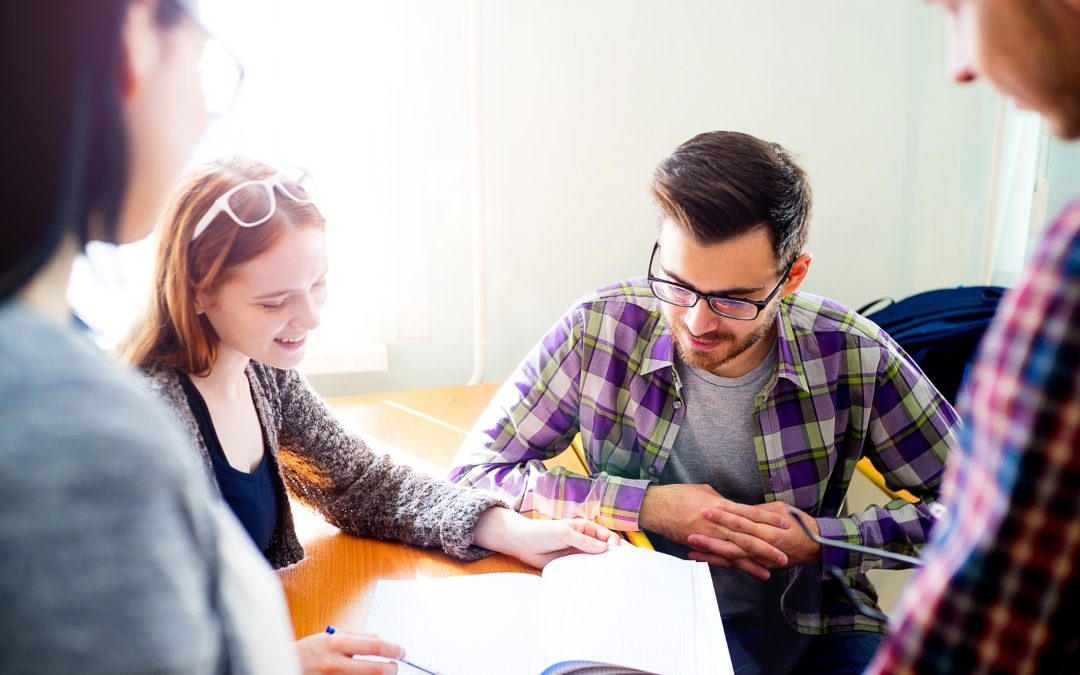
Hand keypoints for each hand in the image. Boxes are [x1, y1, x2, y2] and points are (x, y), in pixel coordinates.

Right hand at [296, 630, 402, 673]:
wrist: (286, 666)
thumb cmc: (309, 651)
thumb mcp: (330, 637)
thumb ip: (355, 637)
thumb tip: (381, 642)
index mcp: (334, 645)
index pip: (374, 646)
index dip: (392, 648)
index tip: (400, 650)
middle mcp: (334, 664)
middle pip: (375, 669)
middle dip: (391, 668)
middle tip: (395, 666)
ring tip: (381, 672)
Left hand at [473, 507, 620, 567]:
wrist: (523, 543)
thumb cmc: (543, 532)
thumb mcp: (565, 533)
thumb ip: (584, 541)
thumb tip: (606, 548)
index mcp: (587, 529)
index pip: (608, 538)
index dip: (615, 546)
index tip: (617, 556)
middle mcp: (586, 542)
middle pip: (606, 552)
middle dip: (614, 559)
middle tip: (622, 570)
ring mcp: (580, 555)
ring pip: (597, 563)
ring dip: (604, 570)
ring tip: (612, 580)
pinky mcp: (572, 566)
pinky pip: (585, 572)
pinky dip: (592, 576)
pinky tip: (596, 583)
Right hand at [640, 484, 789, 579]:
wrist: (656, 507)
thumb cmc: (678, 495)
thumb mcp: (704, 491)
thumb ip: (720, 500)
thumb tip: (731, 505)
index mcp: (721, 505)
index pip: (750, 512)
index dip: (769, 518)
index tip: (785, 523)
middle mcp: (718, 522)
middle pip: (748, 535)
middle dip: (768, 545)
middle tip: (785, 554)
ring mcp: (709, 535)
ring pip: (737, 550)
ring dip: (755, 560)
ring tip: (772, 568)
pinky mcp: (701, 544)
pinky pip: (721, 557)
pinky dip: (735, 564)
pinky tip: (746, 570)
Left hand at [692, 501, 820, 570]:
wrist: (816, 546)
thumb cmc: (800, 524)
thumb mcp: (781, 510)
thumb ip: (760, 511)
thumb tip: (740, 508)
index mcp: (768, 528)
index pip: (742, 520)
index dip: (723, 515)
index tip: (706, 509)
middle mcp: (763, 545)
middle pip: (733, 541)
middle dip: (712, 537)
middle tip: (691, 531)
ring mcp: (760, 557)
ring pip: (732, 556)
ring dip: (711, 553)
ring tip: (691, 549)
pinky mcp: (759, 565)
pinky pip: (737, 564)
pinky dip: (720, 562)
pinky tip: (703, 558)